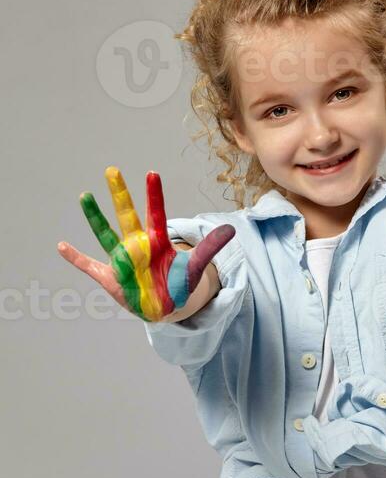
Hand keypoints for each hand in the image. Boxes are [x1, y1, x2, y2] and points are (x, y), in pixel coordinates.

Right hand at [57, 167, 234, 321]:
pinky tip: (62, 246)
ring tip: (85, 196)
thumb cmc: (177, 283)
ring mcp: (122, 260)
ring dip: (95, 217)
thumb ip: (209, 248)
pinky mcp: (110, 277)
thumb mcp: (195, 267)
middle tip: (112, 170)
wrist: (164, 307)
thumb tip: (231, 229)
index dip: (154, 195)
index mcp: (157, 242)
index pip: (156, 214)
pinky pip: (89, 265)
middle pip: (127, 216)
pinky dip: (76, 258)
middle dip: (120, 195)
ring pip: (105, 234)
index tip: (152, 173)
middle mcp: (137, 246)